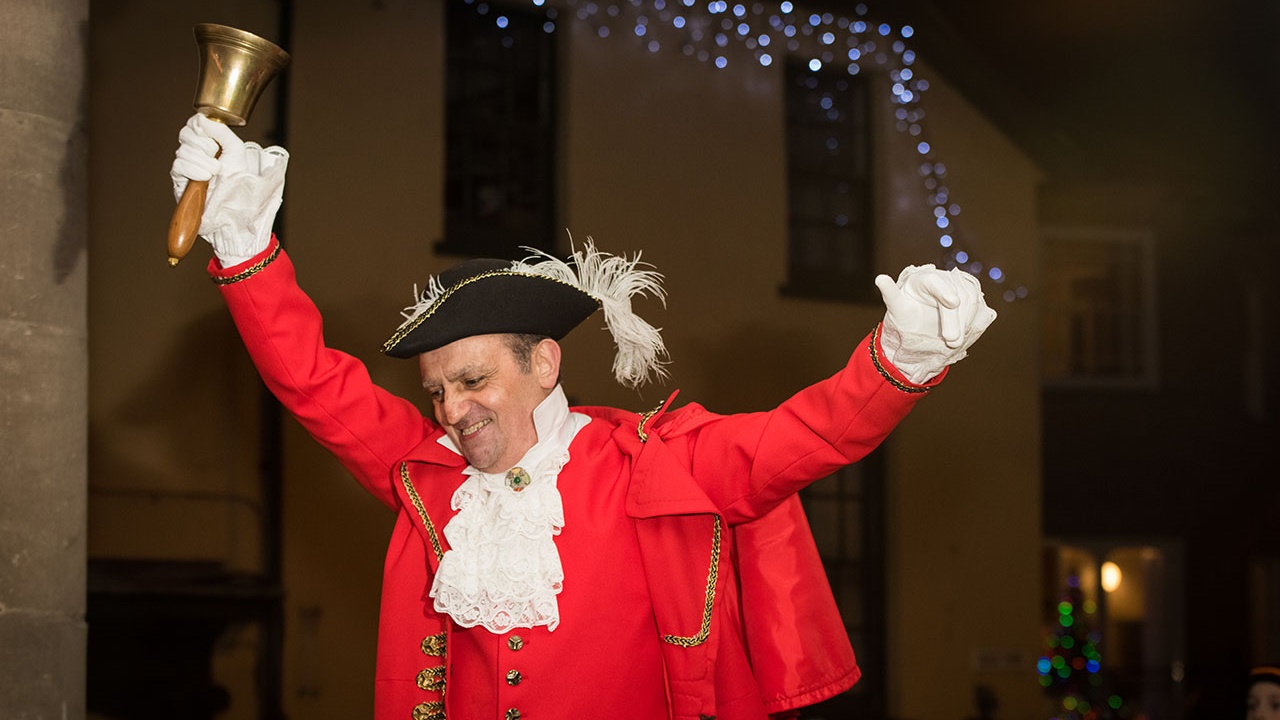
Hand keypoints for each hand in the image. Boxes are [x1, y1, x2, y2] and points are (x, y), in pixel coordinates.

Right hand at [170, 113, 287, 265]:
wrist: (235, 212)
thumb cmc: (240, 184)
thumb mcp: (237, 152)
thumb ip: (221, 132)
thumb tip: (203, 117)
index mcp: (209, 144)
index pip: (195, 124)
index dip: (201, 127)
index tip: (213, 138)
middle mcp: (195, 153)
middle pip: (186, 134)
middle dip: (204, 144)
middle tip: (217, 156)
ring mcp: (186, 167)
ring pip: (183, 150)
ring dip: (202, 160)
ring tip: (216, 172)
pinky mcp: (180, 181)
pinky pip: (179, 166)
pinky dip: (193, 169)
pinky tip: (205, 176)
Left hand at [875, 264, 996, 382]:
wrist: (919, 328)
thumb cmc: (905, 316)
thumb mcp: (896, 309)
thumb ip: (890, 294)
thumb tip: (880, 278)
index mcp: (923, 278)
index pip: (935, 281)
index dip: (944, 290)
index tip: (952, 302)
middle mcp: (945, 278)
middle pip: (957, 294)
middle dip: (955, 319)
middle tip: (951, 341)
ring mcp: (961, 288)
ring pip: (971, 300)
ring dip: (966, 322)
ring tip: (955, 342)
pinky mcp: (972, 299)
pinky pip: (980, 307)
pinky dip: (975, 321)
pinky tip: (966, 334)